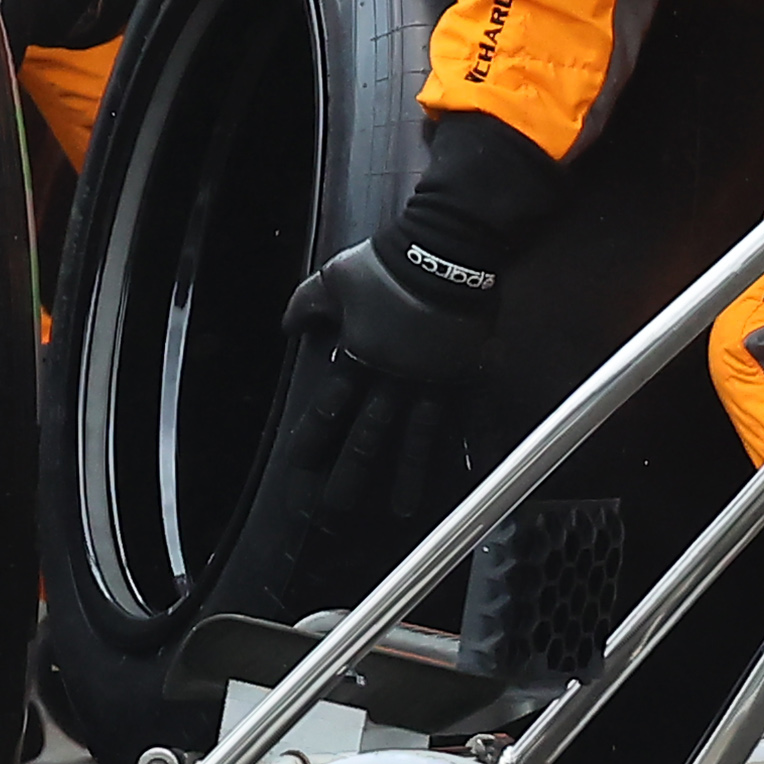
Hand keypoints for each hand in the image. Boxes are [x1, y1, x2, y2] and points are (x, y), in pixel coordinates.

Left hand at [281, 234, 502, 531]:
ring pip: (418, 440)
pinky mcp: (467, 375)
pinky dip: (476, 448)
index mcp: (360, 358)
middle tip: (337, 510)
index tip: (301, 468)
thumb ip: (307, 306)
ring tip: (403, 511)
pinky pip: (473, 419)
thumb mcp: (332, 278)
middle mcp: (394, 381)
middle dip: (351, 476)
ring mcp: (433, 382)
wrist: (444, 252)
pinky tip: (477, 477)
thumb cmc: (386, 264)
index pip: (330, 408)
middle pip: (369, 437)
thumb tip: (287, 327)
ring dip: (409, 478)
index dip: (314, 438)